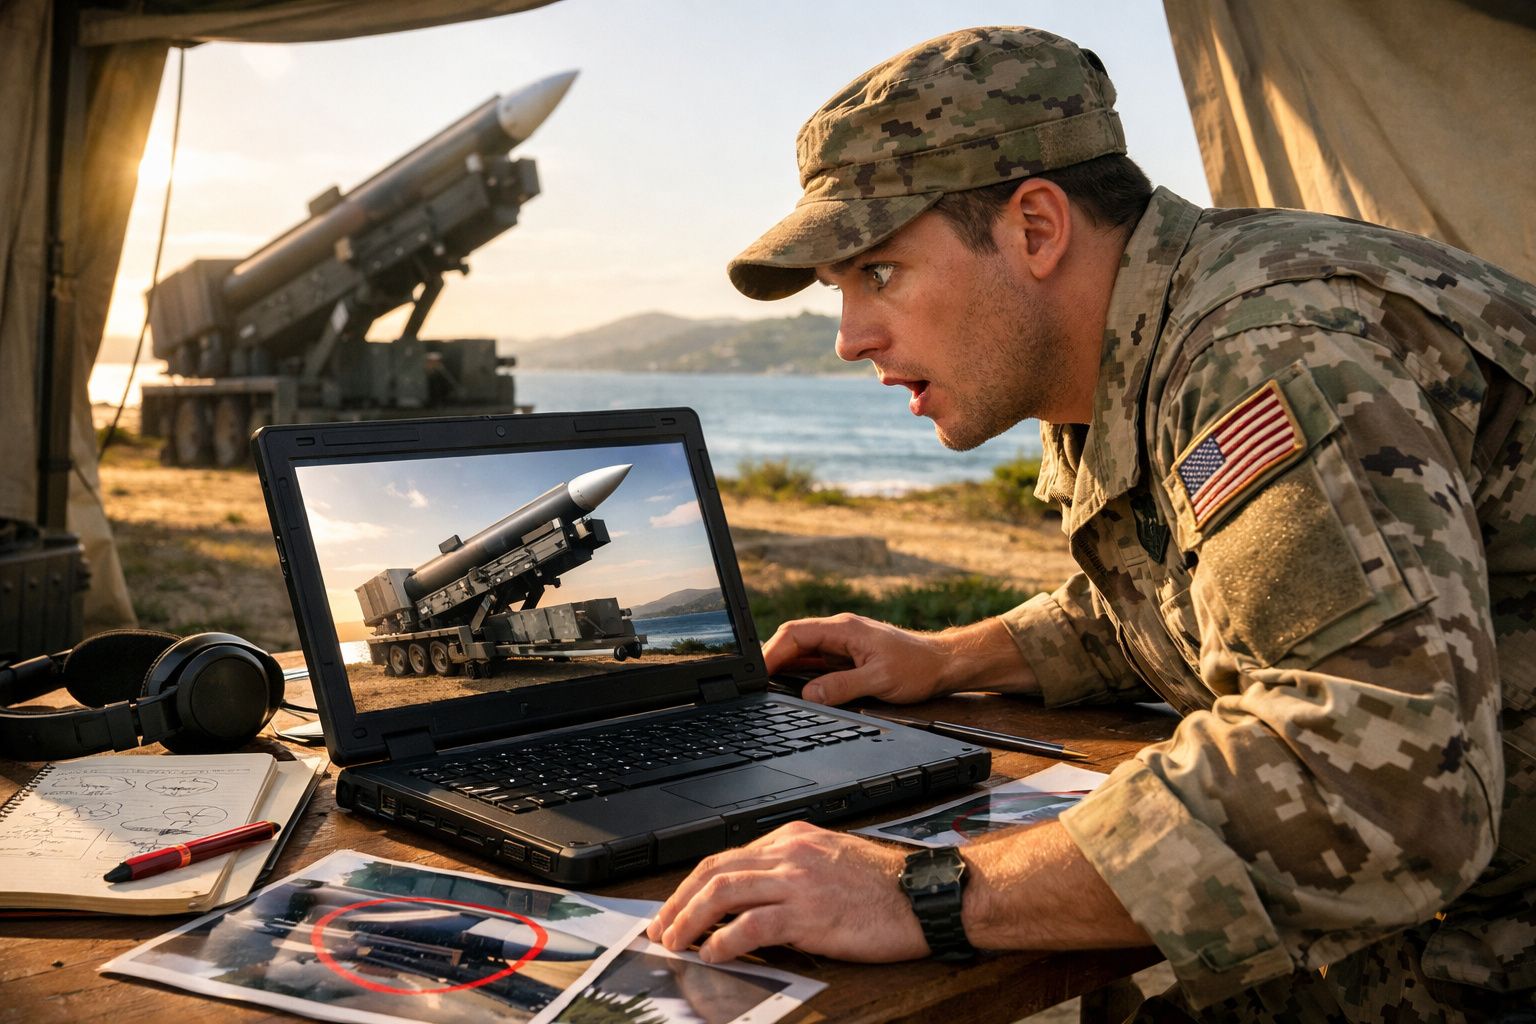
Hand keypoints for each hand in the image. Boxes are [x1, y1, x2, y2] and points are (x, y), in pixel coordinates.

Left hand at [646, 821, 926, 962]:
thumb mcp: (831, 862)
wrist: (926, 895)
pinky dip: (726, 939)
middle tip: (662, 928)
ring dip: (690, 919)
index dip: (694, 884)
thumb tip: (753, 900)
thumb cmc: (886, 886)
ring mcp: (798, 881)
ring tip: (676, 942)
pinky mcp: (809, 913)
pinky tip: (714, 954)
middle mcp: (790, 853)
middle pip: (715, 870)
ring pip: (723, 890)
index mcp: (793, 838)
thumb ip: (792, 871)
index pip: (728, 857)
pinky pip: (753, 924)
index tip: (678, 907)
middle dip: (679, 900)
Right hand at [764, 613, 1024, 705]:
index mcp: (843, 629)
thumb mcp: (879, 680)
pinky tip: (793, 686)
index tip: (758, 673)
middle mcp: (839, 632)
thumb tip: (808, 695)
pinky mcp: (848, 656)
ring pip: (802, 651)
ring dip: (784, 666)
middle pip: (793, 640)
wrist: (943, 664)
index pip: (794, 633)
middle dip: (772, 659)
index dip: (771, 652)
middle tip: (756, 684)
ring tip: (767, 687)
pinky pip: (816, 661)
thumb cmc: (917, 667)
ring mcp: (843, 644)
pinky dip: (800, 672)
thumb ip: (841, 687)